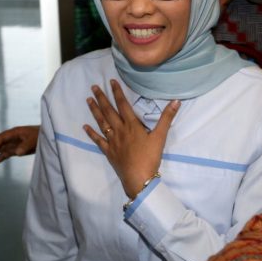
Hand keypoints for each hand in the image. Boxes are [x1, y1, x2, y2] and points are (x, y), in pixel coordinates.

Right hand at [0, 125, 38, 166]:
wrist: (46, 136)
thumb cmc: (40, 135)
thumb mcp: (34, 139)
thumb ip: (25, 146)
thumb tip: (16, 152)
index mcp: (13, 133)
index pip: (1, 138)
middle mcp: (10, 138)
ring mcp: (11, 144)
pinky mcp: (14, 150)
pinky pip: (3, 155)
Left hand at [83, 79, 179, 197]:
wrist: (139, 178)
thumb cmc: (150, 157)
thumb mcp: (160, 136)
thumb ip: (167, 118)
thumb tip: (176, 101)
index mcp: (132, 125)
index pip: (123, 105)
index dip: (117, 92)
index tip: (110, 82)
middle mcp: (120, 130)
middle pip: (109, 111)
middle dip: (101, 98)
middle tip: (93, 87)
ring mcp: (112, 141)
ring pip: (102, 123)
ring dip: (95, 111)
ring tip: (88, 100)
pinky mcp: (109, 152)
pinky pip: (98, 140)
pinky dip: (91, 133)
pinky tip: (85, 126)